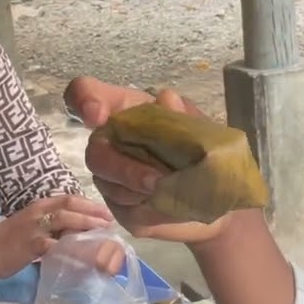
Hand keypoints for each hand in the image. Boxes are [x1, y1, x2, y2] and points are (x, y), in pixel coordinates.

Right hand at [0, 194, 113, 278]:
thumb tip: (76, 233)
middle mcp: (38, 212)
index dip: (89, 204)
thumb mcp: (31, 225)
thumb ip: (51, 226)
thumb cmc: (7, 240)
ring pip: (65, 221)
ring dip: (86, 224)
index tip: (105, 211)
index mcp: (39, 205)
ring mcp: (34, 227)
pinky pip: (56, 245)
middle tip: (109, 220)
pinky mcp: (32, 245)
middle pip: (70, 206)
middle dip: (92, 212)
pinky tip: (84, 254)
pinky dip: (71, 248)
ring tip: (102, 232)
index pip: (68, 198)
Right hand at [72, 79, 230, 246]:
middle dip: (125, 169)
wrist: (220, 197)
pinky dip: (150, 208)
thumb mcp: (200, 127)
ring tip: (174, 192)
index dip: (83, 100)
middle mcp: (110, 143)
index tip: (97, 115)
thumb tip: (165, 99)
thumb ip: (182, 114)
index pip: (85, 93)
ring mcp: (111, 178)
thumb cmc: (203, 151)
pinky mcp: (120, 209)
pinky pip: (124, 209)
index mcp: (125, 112)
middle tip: (156, 180)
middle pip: (95, 153)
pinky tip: (170, 206)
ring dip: (141, 190)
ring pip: (109, 185)